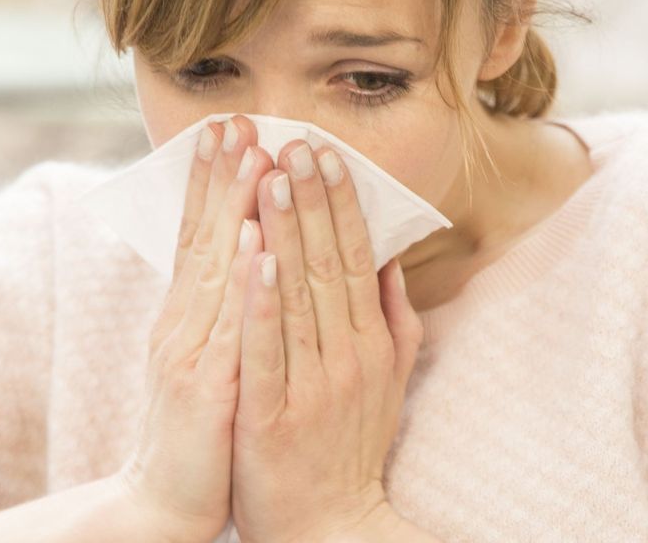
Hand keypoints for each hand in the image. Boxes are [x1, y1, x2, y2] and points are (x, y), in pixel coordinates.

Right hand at [118, 114, 275, 542]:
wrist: (164, 503)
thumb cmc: (201, 431)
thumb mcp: (211, 360)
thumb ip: (228, 311)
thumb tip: (251, 258)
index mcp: (189, 317)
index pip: (203, 234)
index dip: (215, 181)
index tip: (233, 129)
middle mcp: (182, 324)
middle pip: (202, 236)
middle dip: (220, 175)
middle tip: (237, 118)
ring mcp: (190, 353)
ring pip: (214, 268)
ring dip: (231, 209)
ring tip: (251, 157)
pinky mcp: (206, 388)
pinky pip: (228, 327)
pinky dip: (240, 281)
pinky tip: (253, 242)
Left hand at [230, 140, 424, 542]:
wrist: (327, 526)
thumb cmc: (350, 445)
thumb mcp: (388, 380)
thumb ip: (392, 317)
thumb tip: (387, 255)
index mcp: (371, 343)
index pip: (354, 256)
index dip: (338, 202)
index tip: (323, 152)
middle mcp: (347, 356)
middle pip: (326, 263)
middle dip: (308, 199)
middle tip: (292, 142)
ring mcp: (311, 383)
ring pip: (296, 295)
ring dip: (283, 232)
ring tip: (268, 177)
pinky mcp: (272, 413)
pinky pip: (267, 349)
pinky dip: (262, 301)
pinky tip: (255, 257)